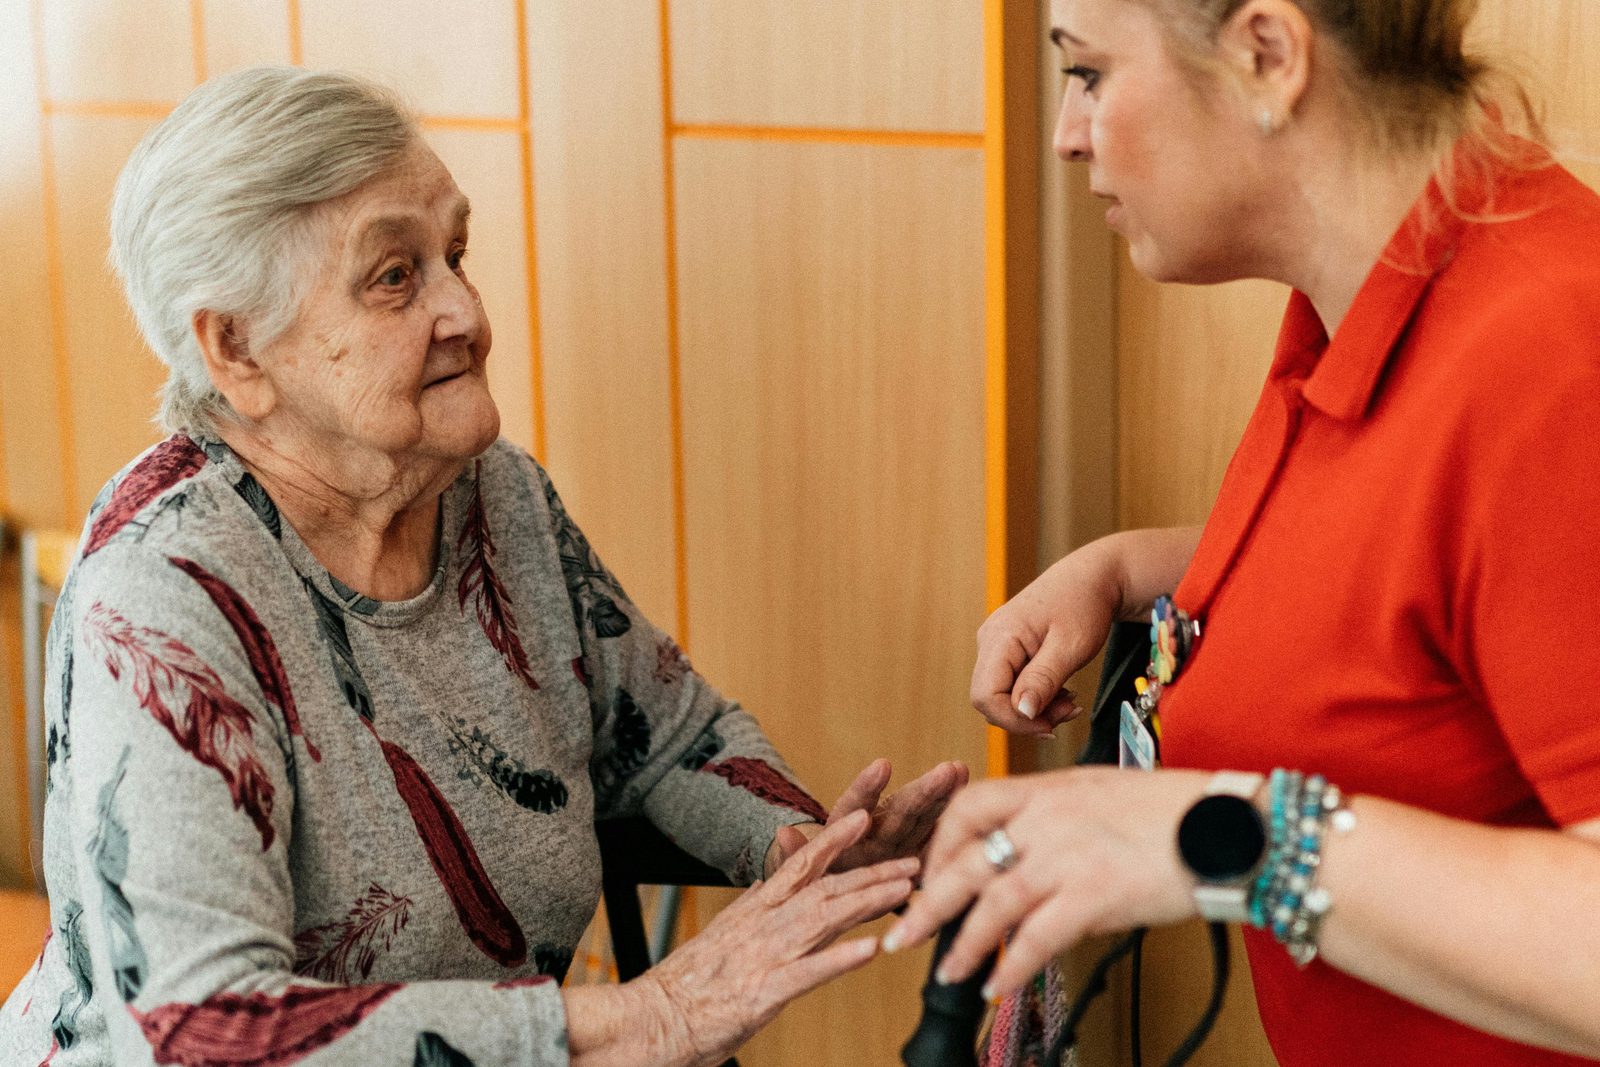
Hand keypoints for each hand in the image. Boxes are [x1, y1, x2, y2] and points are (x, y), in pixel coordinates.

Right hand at [640, 810, 916, 1065]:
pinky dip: (841, 958)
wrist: (650, 1019)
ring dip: (869, 901)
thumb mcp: (723, 934)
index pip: (800, 865)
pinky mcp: (763, 993)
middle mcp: (762, 925)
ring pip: (825, 919)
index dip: (834, 839)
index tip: (864, 818)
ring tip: (905, 891)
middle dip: (872, 872)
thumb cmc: (687, 987)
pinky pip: (810, 972)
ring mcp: (765, 956)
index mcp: (753, 910)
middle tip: (913, 862)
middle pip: (825, 888)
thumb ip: (752, 909)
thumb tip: (768, 884)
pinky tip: (871, 949)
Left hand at [767, 759, 969, 876]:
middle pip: (901, 809)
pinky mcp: (917, 858)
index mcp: (847, 833)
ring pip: (926, 818)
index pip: (855, 806)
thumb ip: (795, 854)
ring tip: (962, 772)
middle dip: (925, 790)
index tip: (882, 766)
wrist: (828, 899)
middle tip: (948, 769)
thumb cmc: (811, 882)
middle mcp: (877, 832)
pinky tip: (981, 807)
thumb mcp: (797, 873)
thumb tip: (781, 833)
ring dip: (944, 797)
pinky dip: (958, 827)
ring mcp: (901, 843)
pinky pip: (940, 843)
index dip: (868, 788)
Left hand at [881, 767, 1208, 999]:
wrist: (1228, 826)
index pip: (970, 807)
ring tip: (946, 972)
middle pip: (965, 861)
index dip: (941, 843)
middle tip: (902, 933)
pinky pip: (1036, 939)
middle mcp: (1049, 819)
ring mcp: (1067, 856)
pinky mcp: (1093, 895)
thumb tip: (1033, 865)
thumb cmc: (1175, 813)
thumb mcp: (1102, 796)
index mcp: (1049, 789)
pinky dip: (1010, 968)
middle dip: (927, 903)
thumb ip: (1060, 821)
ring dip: (963, 945)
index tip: (931, 873)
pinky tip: (997, 986)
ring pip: (991, 904)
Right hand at [970, 548, 1118, 737]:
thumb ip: (1043, 679)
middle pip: (991, 700)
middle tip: (1067, 711)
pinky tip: (1060, 691)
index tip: (1050, 725)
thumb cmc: (1084, 604)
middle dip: (1028, 716)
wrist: (1092, 579)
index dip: (1014, 719)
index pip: (985, 695)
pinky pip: (1012, 686)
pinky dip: (1036, 697)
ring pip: (1002, 696)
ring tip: (1069, 701)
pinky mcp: (1008, 651)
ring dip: (1035, 710)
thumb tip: (1021, 711)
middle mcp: (990, 641)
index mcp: (1000, 637)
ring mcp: (996, 646)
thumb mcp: (1070, 646)